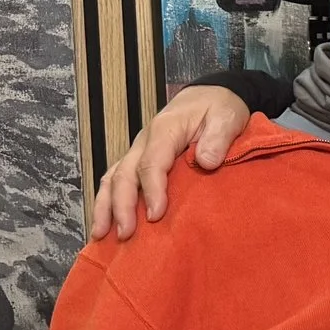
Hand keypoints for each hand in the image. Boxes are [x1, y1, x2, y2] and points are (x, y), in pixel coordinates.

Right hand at [90, 89, 254, 239]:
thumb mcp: (227, 117)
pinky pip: (116, 180)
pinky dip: (107, 201)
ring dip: (105, 206)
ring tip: (101, 235)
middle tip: (126, 234)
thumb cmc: (219, 108)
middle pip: (124, 175)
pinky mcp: (138, 158)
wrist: (210, 95)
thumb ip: (218, 138)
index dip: (152, 191)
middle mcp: (144, 141)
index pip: (152, 163)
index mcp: (164, 130)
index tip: (156, 216)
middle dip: (122, 206)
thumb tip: (206, 162)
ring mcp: (138, 150)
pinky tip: (105, 223)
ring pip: (113, 178)